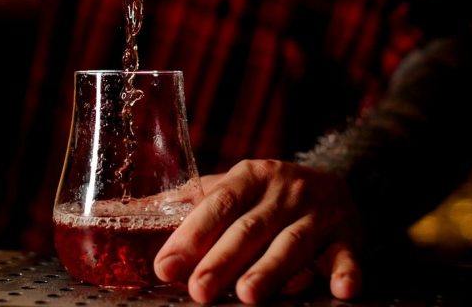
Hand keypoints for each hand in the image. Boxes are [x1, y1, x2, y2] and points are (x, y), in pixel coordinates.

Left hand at [155, 160, 362, 302]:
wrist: (336, 183)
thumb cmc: (267, 194)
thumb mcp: (230, 188)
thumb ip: (185, 204)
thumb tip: (122, 214)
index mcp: (250, 176)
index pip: (217, 205)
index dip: (191, 235)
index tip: (166, 265)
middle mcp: (284, 191)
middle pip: (250, 228)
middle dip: (222, 260)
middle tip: (199, 291)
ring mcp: (319, 213)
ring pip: (292, 243)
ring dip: (271, 270)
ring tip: (248, 294)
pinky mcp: (350, 237)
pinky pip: (349, 256)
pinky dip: (347, 272)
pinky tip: (341, 290)